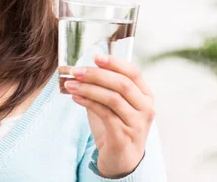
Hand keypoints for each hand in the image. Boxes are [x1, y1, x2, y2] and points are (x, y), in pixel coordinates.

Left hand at [64, 54, 155, 178]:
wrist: (120, 160)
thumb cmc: (116, 127)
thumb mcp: (113, 104)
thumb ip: (104, 86)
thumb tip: (83, 69)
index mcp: (146, 96)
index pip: (133, 72)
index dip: (115, 62)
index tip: (96, 57)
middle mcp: (146, 108)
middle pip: (122, 83)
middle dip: (97, 74)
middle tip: (76, 71)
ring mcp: (137, 123)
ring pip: (112, 98)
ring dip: (88, 88)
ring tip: (70, 84)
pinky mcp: (124, 136)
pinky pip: (105, 114)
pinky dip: (88, 102)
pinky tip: (76, 98)